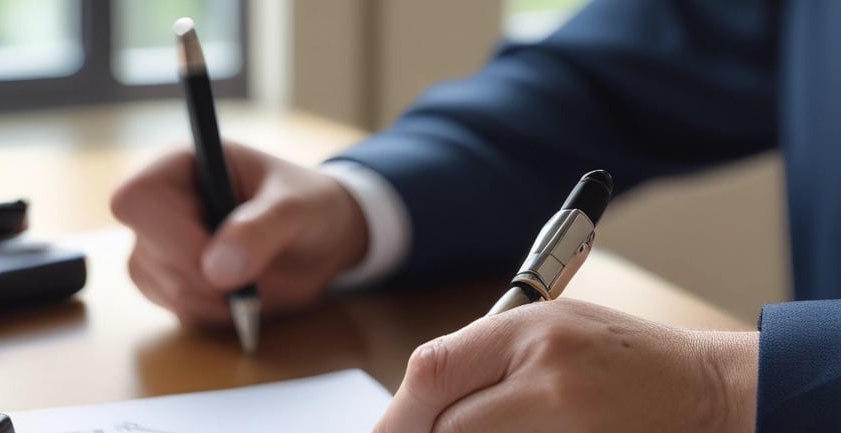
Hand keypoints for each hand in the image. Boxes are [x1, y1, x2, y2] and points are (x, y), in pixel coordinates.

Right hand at [110, 142, 367, 325]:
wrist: (321, 240)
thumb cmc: (309, 205)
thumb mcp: (297, 208)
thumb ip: (261, 230)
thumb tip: (216, 269)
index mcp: (180, 164)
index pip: (135, 199)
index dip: (170, 235)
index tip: (219, 256)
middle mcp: (160, 202)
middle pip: (147, 254)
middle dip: (205, 277)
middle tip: (254, 273)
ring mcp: (158, 245)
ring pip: (160, 287)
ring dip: (214, 298)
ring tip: (256, 278)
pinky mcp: (170, 281)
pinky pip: (177, 310)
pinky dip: (216, 312)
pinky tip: (243, 293)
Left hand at [374, 299, 757, 432]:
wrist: (703, 388)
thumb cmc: (622, 354)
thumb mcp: (549, 326)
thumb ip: (482, 356)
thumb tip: (417, 401)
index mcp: (531, 330)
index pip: (432, 372)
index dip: (399, 412)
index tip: (388, 429)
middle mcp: (546, 377)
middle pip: (447, 423)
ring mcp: (567, 423)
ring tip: (486, 427)